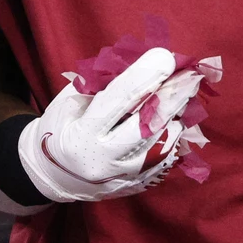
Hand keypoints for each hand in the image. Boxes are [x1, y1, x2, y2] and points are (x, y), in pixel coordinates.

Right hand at [18, 46, 205, 202]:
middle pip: (147, 126)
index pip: (119, 101)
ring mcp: (122, 178)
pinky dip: (172, 137)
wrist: (53, 174)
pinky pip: (164, 162)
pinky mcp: (134, 186)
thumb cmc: (60, 128)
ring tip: (184, 95)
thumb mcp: (70, 101)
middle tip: (189, 76)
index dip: (144, 77)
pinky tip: (176, 120)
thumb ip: (102, 85)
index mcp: (83, 134)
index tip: (165, 56)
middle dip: (172, 97)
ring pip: (161, 145)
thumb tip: (140, 67)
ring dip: (176, 116)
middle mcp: (104, 160)